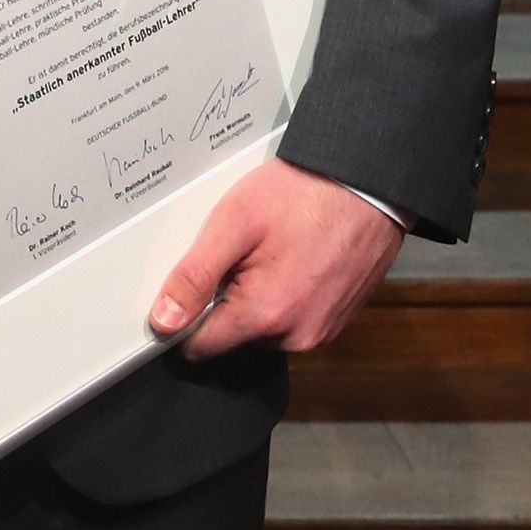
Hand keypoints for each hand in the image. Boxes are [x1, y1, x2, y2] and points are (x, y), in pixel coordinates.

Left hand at [147, 158, 403, 360]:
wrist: (366, 183)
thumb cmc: (304, 194)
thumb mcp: (234, 223)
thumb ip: (194, 277)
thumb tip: (164, 321)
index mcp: (265, 317)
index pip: (200, 346)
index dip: (186, 315)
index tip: (194, 282)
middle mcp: (297, 336)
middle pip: (233, 335)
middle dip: (227, 298)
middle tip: (242, 252)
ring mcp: (322, 331)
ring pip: (264, 328)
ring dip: (257, 297)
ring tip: (272, 250)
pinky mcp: (337, 320)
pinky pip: (294, 319)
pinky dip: (286, 295)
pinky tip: (293, 259)